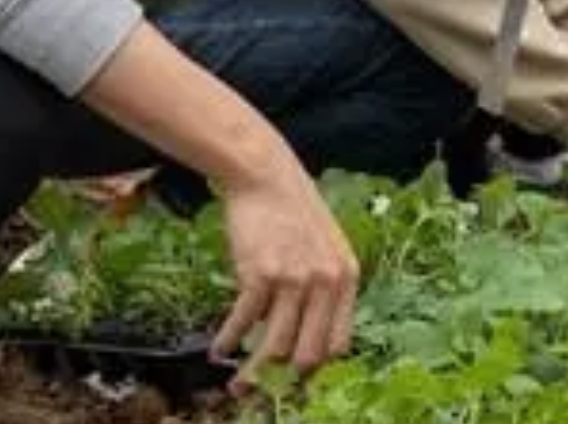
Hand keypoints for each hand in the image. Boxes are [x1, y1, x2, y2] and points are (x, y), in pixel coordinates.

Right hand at [211, 157, 361, 387]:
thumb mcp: (325, 249)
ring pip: (274, 349)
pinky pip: (244, 324)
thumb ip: (323, 289)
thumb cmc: (293, 215)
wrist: (267, 176)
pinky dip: (228, 342)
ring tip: (236, 385)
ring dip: (251, 374)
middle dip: (282, 382)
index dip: (316, 369)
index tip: (295, 381)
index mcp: (348, 278)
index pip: (339, 344)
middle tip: (262, 392)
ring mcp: (295, 279)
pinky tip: (219, 350)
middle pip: (308, 355)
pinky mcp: (261, 274)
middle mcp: (327, 282)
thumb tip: (305, 338)